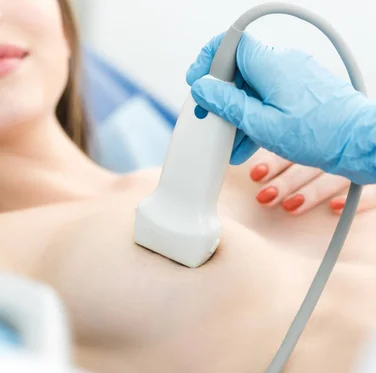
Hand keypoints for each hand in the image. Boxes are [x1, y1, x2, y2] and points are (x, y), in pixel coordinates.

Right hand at [186, 32, 375, 184]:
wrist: (360, 143)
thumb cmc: (319, 134)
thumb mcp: (262, 124)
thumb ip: (228, 104)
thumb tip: (202, 89)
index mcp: (270, 64)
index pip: (229, 43)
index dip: (208, 60)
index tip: (197, 82)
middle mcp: (282, 63)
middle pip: (238, 71)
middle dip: (221, 98)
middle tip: (212, 121)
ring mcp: (293, 76)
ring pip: (252, 88)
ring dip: (237, 113)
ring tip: (231, 143)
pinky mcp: (300, 90)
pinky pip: (268, 97)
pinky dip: (255, 115)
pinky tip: (248, 142)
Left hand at [248, 149, 375, 214]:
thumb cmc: (350, 140)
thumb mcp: (321, 139)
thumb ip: (297, 144)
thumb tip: (258, 166)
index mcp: (329, 131)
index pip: (299, 143)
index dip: (276, 159)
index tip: (255, 173)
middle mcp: (347, 144)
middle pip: (314, 161)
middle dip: (287, 180)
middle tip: (264, 195)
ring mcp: (366, 159)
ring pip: (337, 175)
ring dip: (311, 192)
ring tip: (288, 207)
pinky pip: (375, 189)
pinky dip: (356, 200)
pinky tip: (335, 209)